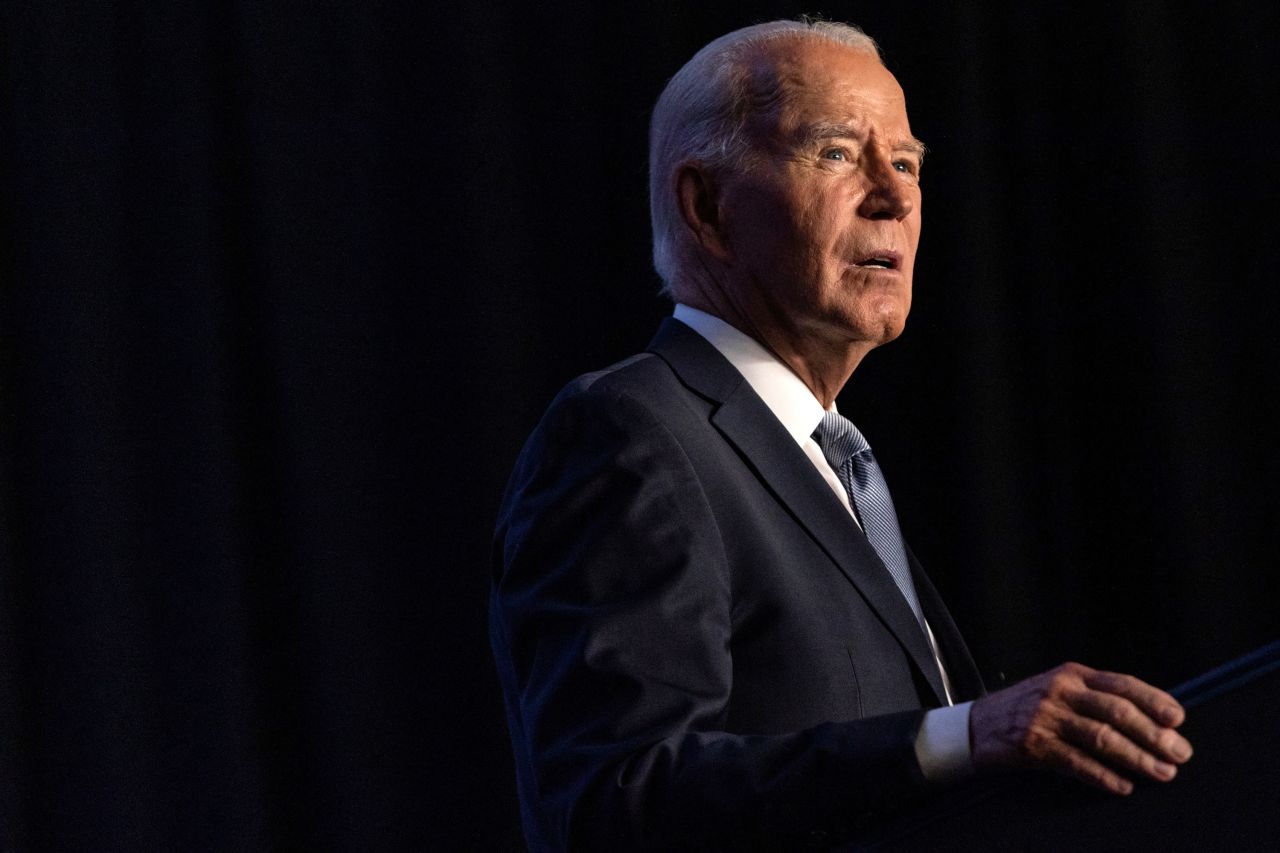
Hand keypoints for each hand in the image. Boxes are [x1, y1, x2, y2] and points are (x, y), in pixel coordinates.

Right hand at [969, 662, 1192, 794]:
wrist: (979, 725)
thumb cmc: (1028, 708)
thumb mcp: (1059, 690)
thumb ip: (1095, 698)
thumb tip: (1150, 721)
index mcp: (1073, 675)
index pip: (1122, 684)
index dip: (1153, 700)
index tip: (1178, 718)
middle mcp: (1061, 691)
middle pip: (1117, 711)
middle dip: (1154, 734)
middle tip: (1179, 753)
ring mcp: (1047, 718)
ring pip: (1102, 738)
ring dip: (1137, 758)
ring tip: (1161, 773)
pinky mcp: (1035, 745)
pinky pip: (1077, 763)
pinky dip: (1104, 776)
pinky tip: (1123, 786)